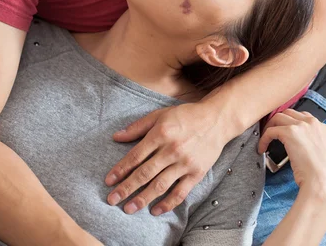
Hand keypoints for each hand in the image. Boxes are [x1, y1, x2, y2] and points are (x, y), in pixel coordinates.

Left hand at [105, 102, 225, 214]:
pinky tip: (155, 210)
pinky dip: (167, 203)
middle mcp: (171, 149)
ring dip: (143, 198)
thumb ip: (138, 127)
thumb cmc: (186, 115)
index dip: (121, 169)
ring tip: (129, 208)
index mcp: (161, 133)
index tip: (109, 181)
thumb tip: (116, 137)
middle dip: (126, 188)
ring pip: (160, 185)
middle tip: (112, 200)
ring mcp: (185, 163)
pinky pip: (180, 192)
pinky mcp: (196, 173)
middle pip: (145, 173)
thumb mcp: (160, 114)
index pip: (136, 156)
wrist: (216, 120)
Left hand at [259, 109, 325, 203]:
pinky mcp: (289, 132)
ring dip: (269, 126)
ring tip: (266, 138)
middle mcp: (312, 122)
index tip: (283, 129)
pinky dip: (264, 139)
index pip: (302, 116)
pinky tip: (262, 148)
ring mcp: (301, 126)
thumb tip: (298, 144)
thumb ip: (311, 143)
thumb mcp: (320, 153)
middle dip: (278, 121)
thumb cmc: (322, 175)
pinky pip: (270, 131)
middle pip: (288, 112)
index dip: (290, 121)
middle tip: (272, 132)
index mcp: (321, 127)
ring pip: (278, 117)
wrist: (323, 182)